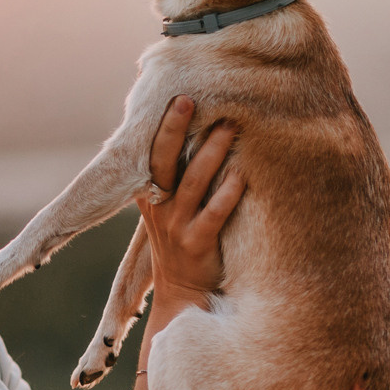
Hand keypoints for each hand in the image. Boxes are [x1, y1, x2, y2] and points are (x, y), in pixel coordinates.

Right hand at [135, 97, 243, 308]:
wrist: (182, 292)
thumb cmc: (181, 240)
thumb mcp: (166, 208)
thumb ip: (174, 176)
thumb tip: (190, 133)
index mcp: (148, 195)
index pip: (150, 154)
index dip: (162, 127)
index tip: (177, 97)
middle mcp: (158, 208)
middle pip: (163, 162)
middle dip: (174, 129)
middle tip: (190, 99)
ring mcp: (176, 227)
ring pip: (193, 182)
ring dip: (211, 152)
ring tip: (229, 126)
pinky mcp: (197, 244)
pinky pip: (214, 213)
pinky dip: (228, 192)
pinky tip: (242, 174)